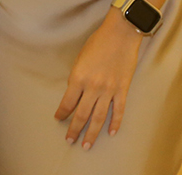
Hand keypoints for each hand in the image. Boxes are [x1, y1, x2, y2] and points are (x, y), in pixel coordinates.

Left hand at [55, 10, 142, 148]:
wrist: (120, 35)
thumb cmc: (97, 43)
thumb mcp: (80, 58)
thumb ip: (78, 77)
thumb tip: (76, 93)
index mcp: (78, 77)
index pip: (68, 102)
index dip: (62, 113)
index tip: (58, 120)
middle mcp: (93, 87)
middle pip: (82, 114)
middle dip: (75, 129)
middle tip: (70, 141)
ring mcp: (109, 90)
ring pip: (99, 117)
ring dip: (92, 132)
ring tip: (87, 145)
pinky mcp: (123, 90)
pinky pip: (118, 110)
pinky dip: (115, 123)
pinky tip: (110, 133)